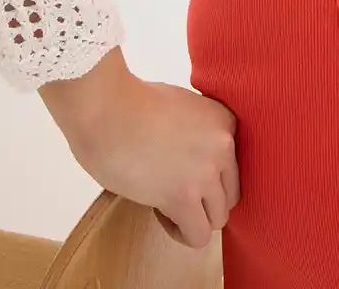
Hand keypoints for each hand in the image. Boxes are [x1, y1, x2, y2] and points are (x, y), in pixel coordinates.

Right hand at [39, 45, 240, 249]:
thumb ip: (198, 130)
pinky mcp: (183, 197)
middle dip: (204, 197)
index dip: (207, 172)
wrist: (105, 110)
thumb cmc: (130, 102)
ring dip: (194, 216)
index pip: (232, 164)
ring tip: (166, 201)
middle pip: (230, 193)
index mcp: (223, 119)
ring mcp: (206, 172)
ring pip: (219, 217)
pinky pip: (198, 236)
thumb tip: (195, 159)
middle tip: (173, 187)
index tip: (181, 167)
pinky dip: (181, 232)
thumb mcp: (179, 105)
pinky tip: (160, 212)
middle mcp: (223, 146)